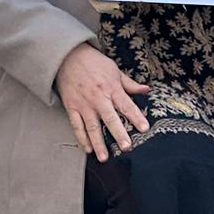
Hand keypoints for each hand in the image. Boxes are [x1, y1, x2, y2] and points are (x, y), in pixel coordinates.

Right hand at [54, 41, 150, 162]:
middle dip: (119, 133)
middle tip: (126, 147)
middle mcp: (98, 98)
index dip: (136, 117)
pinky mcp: (71, 107)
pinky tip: (87, 149)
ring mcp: (84, 104)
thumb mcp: (114, 69)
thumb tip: (147, 90)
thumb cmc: (93, 62)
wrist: (67, 56)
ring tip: (104, 158)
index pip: (126, 105)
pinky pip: (76, 125)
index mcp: (111, 88)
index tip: (144, 128)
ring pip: (92, 126)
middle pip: (110, 118)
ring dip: (98, 143)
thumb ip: (129, 84)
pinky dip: (81, 138)